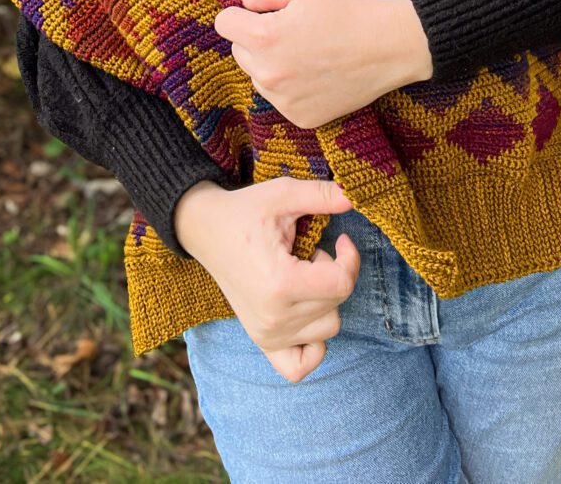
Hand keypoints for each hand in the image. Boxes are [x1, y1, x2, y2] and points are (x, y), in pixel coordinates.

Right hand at [178, 176, 360, 383]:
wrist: (204, 230)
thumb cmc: (244, 212)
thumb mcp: (283, 193)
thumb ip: (321, 195)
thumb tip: (355, 195)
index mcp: (280, 283)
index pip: (342, 284)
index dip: (350, 257)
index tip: (341, 239)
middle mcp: (274, 318)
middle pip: (337, 304)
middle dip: (334, 272)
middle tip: (311, 252)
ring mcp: (267, 335)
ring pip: (328, 329)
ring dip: (326, 301)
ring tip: (303, 276)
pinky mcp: (262, 341)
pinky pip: (300, 367)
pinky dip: (313, 347)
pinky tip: (308, 315)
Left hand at [213, 0, 431, 127]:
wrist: (389, 46)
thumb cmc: (348, 11)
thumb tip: (240, 2)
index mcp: (264, 38)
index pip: (224, 23)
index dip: (241, 13)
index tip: (262, 11)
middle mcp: (268, 74)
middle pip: (239, 51)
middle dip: (256, 39)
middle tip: (292, 30)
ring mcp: (284, 100)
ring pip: (259, 76)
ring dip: (272, 64)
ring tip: (308, 52)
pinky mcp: (300, 117)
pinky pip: (280, 98)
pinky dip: (292, 87)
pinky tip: (317, 73)